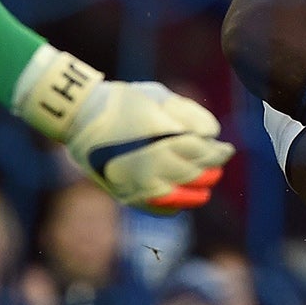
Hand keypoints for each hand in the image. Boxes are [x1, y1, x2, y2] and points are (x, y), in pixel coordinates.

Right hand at [61, 81, 231, 211]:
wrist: (79, 117)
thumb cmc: (122, 102)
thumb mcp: (157, 97)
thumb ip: (187, 113)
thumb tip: (212, 133)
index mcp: (158, 135)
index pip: (198, 150)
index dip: (216, 151)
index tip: (226, 148)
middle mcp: (148, 161)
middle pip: (192, 171)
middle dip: (211, 166)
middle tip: (221, 160)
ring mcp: (136, 181)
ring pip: (178, 192)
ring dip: (198, 188)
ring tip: (208, 182)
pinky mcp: (125, 193)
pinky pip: (157, 207)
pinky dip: (175, 205)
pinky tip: (185, 200)